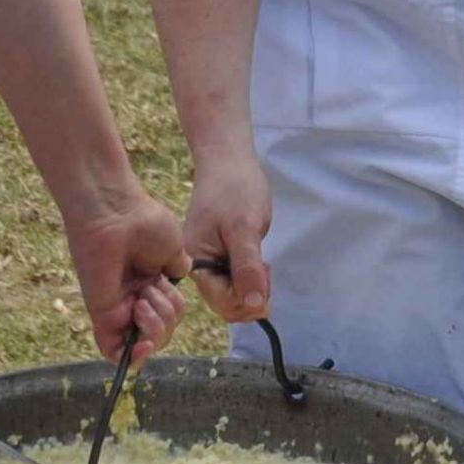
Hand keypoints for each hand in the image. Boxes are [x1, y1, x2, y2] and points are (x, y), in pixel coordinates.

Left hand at [63, 182, 190, 364]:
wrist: (116, 214)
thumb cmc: (143, 222)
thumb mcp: (173, 248)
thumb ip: (176, 271)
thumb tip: (178, 278)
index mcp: (152, 281)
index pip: (168, 316)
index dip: (173, 315)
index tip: (168, 291)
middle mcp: (135, 296)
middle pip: (161, 333)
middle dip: (168, 319)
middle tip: (153, 291)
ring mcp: (118, 307)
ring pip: (144, 344)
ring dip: (155, 329)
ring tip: (142, 300)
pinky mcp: (102, 315)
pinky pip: (113, 350)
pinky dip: (130, 355)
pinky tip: (141, 341)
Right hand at [183, 141, 271, 322]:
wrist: (228, 158)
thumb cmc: (235, 189)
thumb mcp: (245, 229)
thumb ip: (247, 268)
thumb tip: (253, 305)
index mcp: (196, 261)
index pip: (220, 302)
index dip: (245, 303)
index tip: (266, 288)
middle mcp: (198, 264)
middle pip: (224, 301)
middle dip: (250, 297)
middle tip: (267, 271)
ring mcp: (209, 258)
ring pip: (231, 290)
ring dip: (252, 286)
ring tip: (265, 264)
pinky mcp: (220, 251)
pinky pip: (234, 276)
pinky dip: (250, 275)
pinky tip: (259, 260)